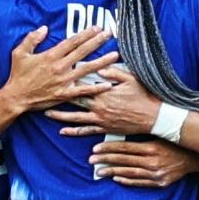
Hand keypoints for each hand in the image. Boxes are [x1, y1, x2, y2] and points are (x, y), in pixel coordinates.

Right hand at [0, 26, 117, 115]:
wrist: (16, 97)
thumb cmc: (18, 75)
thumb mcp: (20, 53)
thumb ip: (32, 39)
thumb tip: (44, 28)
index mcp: (51, 56)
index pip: (72, 42)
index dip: (85, 34)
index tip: (97, 27)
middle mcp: (60, 67)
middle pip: (82, 51)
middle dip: (97, 41)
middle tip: (109, 34)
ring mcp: (64, 81)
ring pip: (87, 69)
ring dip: (102, 61)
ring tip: (115, 55)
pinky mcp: (65, 94)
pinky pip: (83, 91)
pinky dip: (96, 88)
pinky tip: (108, 84)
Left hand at [47, 66, 161, 136]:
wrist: (154, 117)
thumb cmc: (144, 96)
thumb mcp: (131, 79)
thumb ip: (114, 73)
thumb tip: (100, 68)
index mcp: (104, 93)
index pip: (83, 85)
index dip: (69, 81)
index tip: (58, 76)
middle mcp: (99, 108)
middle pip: (74, 102)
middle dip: (58, 99)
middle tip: (44, 95)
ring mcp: (101, 120)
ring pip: (75, 119)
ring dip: (60, 116)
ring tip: (47, 113)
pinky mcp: (105, 129)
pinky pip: (86, 131)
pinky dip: (73, 131)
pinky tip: (63, 131)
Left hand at [88, 138, 198, 187]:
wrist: (195, 158)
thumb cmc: (175, 143)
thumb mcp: (160, 135)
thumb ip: (143, 133)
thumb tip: (123, 125)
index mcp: (151, 148)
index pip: (124, 148)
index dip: (108, 149)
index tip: (95, 149)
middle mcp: (152, 162)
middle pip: (123, 161)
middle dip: (105, 160)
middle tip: (91, 160)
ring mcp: (155, 174)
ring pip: (129, 173)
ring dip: (112, 172)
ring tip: (99, 171)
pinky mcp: (159, 183)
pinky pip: (139, 182)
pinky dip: (127, 180)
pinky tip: (116, 178)